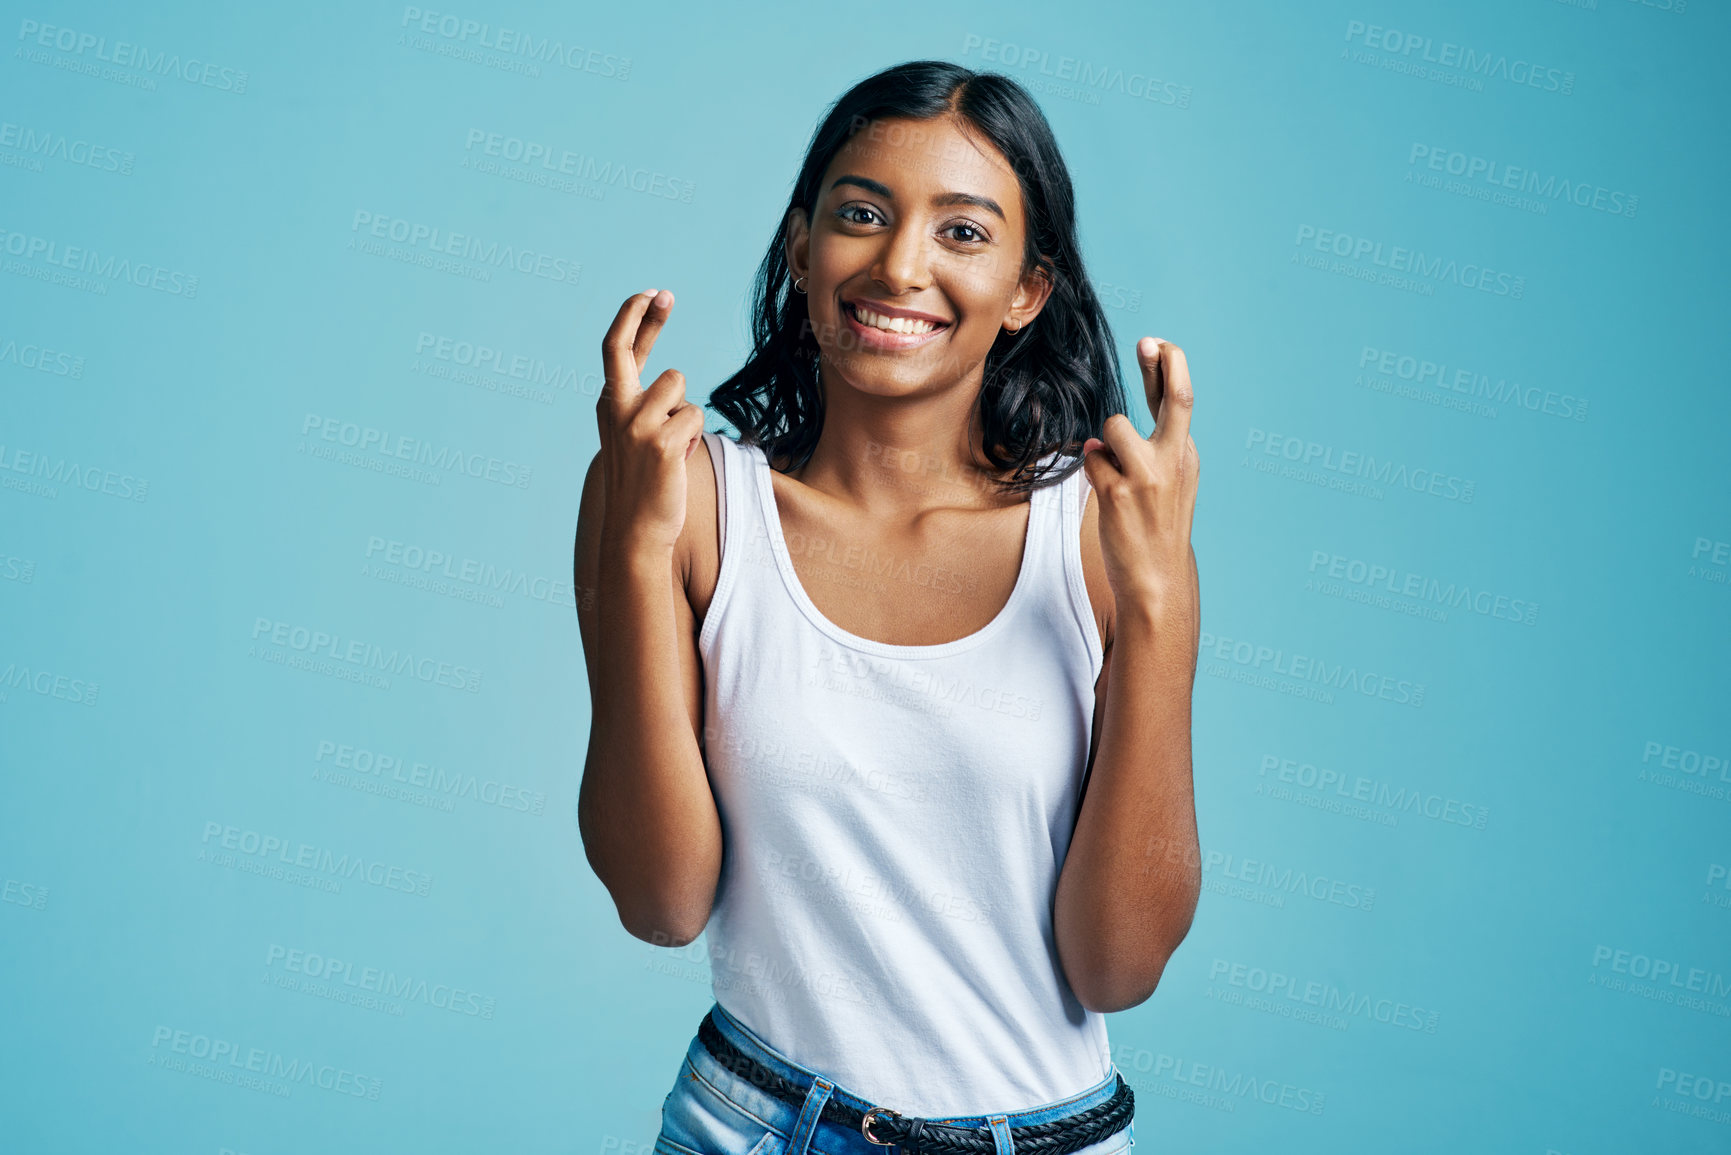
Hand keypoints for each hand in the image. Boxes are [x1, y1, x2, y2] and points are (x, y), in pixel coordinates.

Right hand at [596, 289, 704, 554]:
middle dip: (645, 316)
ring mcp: (636, 424)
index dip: (633, 318)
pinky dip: (693, 438)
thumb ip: (647, 406)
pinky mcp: (661, 442)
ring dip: (686, 415)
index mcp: (609, 405)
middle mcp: (615, 408)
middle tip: (664, 293)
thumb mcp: (636, 438)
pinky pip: (695, 418)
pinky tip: (678, 461)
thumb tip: (673, 380)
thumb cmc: (644, 484)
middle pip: (630, 350)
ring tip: (673, 446)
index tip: (651, 293)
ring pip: (680, 388)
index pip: (617, 350)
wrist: (635, 529)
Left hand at [1080, 337, 1199, 611]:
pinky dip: (1093, 472)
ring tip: (1116, 477)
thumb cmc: (1156, 527)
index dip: (1168, 366)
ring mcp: (1148, 476)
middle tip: (1149, 340)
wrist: (1157, 579)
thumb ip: (1147, 448)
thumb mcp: (1166, 482)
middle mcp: (1175, 460)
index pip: (1179, 400)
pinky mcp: (1120, 493)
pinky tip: (1107, 495)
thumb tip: (1112, 425)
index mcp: (1186, 455)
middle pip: (1178, 398)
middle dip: (1165, 364)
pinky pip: (1092, 461)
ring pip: (1113, 429)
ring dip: (1104, 447)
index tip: (1155, 343)